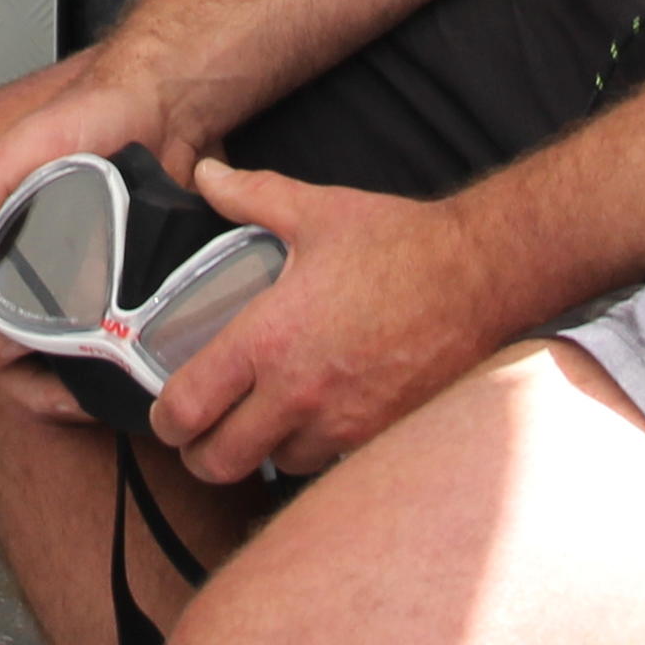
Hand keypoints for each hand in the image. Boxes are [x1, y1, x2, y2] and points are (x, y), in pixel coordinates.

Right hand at [0, 47, 195, 423]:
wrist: (173, 105)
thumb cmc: (103, 108)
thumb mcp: (40, 138)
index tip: (16, 353)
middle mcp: (30, 269)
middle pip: (6, 357)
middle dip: (31, 387)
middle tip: (72, 397)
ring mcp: (75, 285)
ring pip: (54, 361)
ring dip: (72, 385)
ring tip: (105, 392)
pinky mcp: (120, 290)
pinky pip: (103, 346)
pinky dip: (111, 367)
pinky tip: (133, 370)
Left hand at [143, 161, 516, 486]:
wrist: (480, 275)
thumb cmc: (399, 243)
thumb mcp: (316, 211)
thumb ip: (250, 196)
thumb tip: (208, 177)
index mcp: (269, 340)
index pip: (188, 407)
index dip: (164, 420)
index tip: (165, 414)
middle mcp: (299, 392)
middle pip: (219, 462)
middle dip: (200, 455)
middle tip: (200, 436)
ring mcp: (343, 423)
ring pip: (276, 467)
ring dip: (261, 453)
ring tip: (260, 424)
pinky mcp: (380, 436)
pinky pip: (330, 465)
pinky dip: (313, 452)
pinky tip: (314, 422)